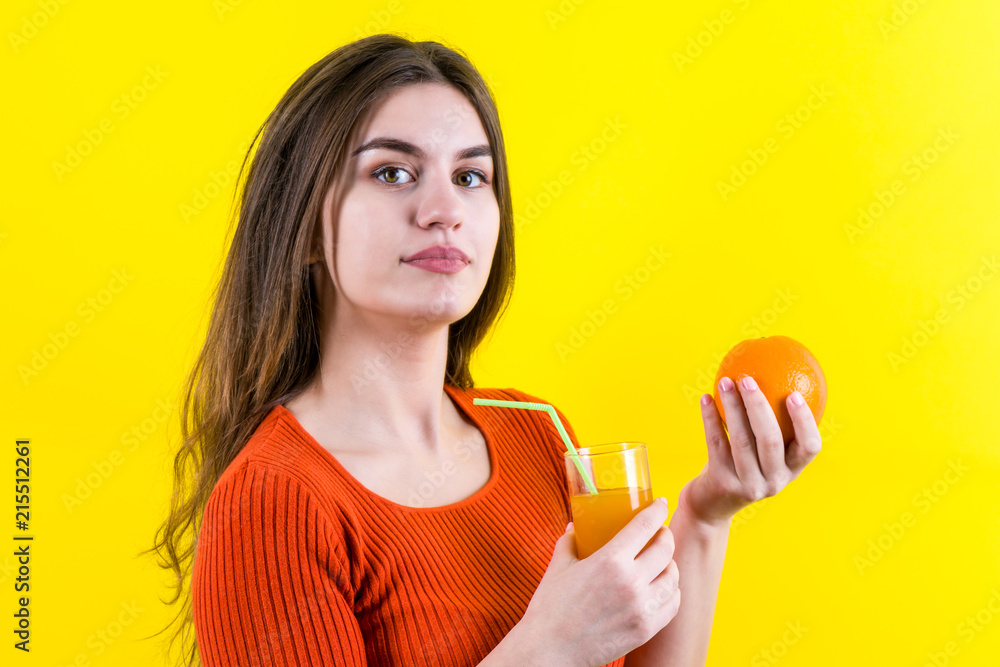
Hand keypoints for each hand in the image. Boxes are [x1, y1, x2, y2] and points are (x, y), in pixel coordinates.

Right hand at [515, 499, 679, 665]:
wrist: (550, 650)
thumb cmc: (550, 609)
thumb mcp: (558, 568)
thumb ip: (569, 543)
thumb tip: (575, 527)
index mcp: (610, 560)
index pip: (646, 525)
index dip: (658, 510)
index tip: (661, 504)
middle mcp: (631, 581)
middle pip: (665, 548)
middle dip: (665, 535)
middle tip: (659, 533)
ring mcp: (641, 607)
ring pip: (673, 576)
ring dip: (670, 564)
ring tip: (661, 561)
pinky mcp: (646, 629)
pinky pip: (672, 604)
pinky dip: (671, 592)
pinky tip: (661, 588)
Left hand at [682, 376, 822, 527]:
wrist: (712, 503)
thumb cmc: (742, 466)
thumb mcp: (762, 452)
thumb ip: (772, 425)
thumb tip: (775, 374)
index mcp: (791, 469)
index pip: (810, 447)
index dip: (805, 422)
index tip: (794, 394)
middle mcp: (775, 480)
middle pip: (771, 440)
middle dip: (759, 406)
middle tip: (748, 379)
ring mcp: (748, 484)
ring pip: (741, 440)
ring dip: (732, 407)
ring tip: (725, 382)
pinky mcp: (723, 482)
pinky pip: (716, 443)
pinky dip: (710, 418)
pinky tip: (706, 398)